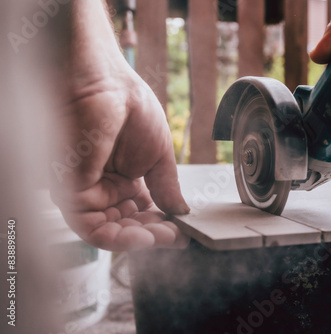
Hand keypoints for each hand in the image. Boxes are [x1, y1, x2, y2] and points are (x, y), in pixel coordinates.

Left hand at [48, 1, 189, 251]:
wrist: (107, 83)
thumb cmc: (130, 108)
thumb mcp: (159, 154)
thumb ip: (167, 186)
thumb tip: (181, 213)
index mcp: (120, 178)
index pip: (137, 212)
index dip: (159, 225)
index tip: (182, 232)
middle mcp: (99, 187)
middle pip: (123, 225)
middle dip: (150, 235)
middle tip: (176, 236)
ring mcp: (83, 190)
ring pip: (107, 232)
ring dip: (137, 240)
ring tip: (165, 237)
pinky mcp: (69, 191)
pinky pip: (91, 228)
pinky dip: (119, 238)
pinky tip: (147, 235)